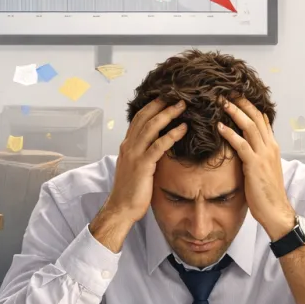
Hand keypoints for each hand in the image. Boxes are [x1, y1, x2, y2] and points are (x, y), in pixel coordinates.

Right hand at [100, 99, 188, 226]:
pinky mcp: (143, 165)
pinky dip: (171, 135)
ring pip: (151, 127)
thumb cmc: (131, 190)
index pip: (139, 118)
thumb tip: (157, 145)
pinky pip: (158, 146)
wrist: (121, 208)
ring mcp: (135, 154)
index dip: (152, 106)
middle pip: (145, 117)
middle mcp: (129, 146)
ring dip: (168, 114)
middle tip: (177, 95)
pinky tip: (183, 129)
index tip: (166, 97)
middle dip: (161, 105)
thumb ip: (143, 153)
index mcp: (127, 145)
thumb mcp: (135, 166)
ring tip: (182, 106)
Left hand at [218, 97, 294, 240]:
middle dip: (242, 102)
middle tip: (227, 92)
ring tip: (221, 102)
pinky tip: (219, 127)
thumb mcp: (263, 169)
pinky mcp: (254, 165)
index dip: (249, 106)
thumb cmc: (267, 193)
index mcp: (272, 147)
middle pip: (256, 117)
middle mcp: (270, 147)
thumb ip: (255, 155)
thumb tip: (243, 146)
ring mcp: (263, 155)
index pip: (262, 119)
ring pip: (249, 126)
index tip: (237, 96)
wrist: (276, 210)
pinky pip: (241, 144)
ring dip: (235, 112)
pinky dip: (230, 133)